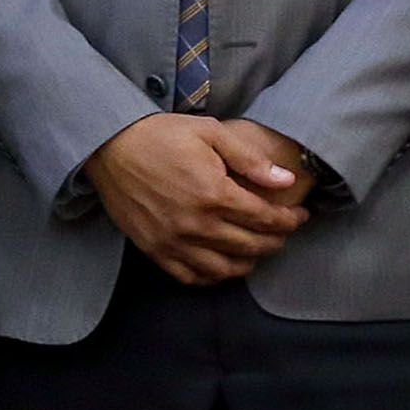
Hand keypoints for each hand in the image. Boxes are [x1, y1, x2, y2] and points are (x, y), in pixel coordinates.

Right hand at [87, 113, 308, 284]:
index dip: (289, 219)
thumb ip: (250, 159)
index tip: (299, 215)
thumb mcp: (210, 132)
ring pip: (225, 268)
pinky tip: (222, 266)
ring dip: (248, 263)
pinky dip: (212, 277)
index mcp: (214, 193)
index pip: (266, 218)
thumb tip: (285, 180)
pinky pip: (191, 276)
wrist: (110, 145)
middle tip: (283, 232)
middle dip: (275, 240)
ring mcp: (174, 241)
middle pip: (251, 245)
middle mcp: (196, 223)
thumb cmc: (161, 134)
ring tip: (256, 251)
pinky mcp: (154, 249)